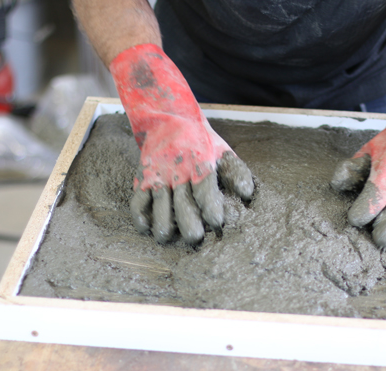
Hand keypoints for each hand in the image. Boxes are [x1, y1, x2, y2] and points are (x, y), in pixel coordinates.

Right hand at [110, 44, 253, 243]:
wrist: (168, 116)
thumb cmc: (201, 140)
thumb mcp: (223, 150)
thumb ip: (235, 173)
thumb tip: (248, 194)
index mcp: (200, 163)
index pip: (205, 189)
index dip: (211, 207)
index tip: (217, 223)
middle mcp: (178, 171)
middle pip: (182, 202)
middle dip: (188, 223)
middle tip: (194, 239)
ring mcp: (158, 175)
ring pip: (159, 205)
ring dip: (162, 224)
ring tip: (167, 238)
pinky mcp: (143, 178)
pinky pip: (138, 200)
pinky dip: (140, 216)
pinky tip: (146, 228)